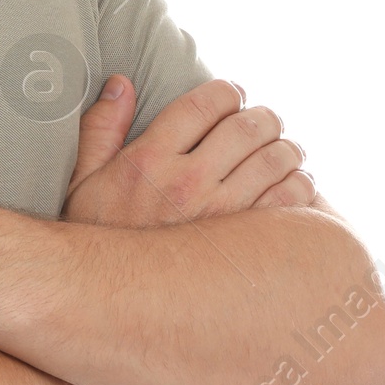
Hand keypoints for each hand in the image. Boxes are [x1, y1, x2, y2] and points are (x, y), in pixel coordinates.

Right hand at [63, 75, 314, 226]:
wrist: (105, 299)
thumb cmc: (96, 236)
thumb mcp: (84, 179)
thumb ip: (101, 127)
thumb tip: (122, 84)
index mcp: (149, 159)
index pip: (203, 104)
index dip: (227, 91)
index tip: (234, 94)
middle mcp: (186, 181)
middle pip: (246, 127)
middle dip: (263, 116)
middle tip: (266, 121)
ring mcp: (219, 214)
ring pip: (274, 159)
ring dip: (287, 147)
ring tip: (285, 150)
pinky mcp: (244, 244)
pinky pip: (289, 200)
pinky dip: (300, 184)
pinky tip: (294, 184)